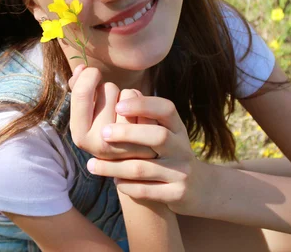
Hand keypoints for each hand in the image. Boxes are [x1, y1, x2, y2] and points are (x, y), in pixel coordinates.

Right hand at [68, 65, 156, 159]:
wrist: (134, 163)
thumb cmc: (106, 128)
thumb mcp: (86, 113)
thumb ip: (78, 89)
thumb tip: (82, 68)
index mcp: (80, 136)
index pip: (81, 93)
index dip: (89, 75)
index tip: (94, 73)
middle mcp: (100, 143)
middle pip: (107, 89)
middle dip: (111, 90)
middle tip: (111, 107)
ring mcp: (125, 145)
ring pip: (129, 93)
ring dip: (130, 96)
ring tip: (127, 113)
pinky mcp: (148, 142)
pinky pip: (147, 104)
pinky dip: (145, 105)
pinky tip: (142, 119)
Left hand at [85, 94, 212, 215]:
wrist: (198, 188)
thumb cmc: (168, 154)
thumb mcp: (164, 132)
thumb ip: (143, 118)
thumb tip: (110, 96)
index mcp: (178, 128)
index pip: (166, 109)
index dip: (143, 104)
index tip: (118, 104)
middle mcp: (182, 147)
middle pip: (158, 136)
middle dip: (128, 133)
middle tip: (103, 132)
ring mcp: (181, 172)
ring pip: (143, 168)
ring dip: (114, 167)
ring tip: (92, 165)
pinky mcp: (177, 194)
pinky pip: (145, 190)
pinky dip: (126, 186)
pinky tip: (115, 182)